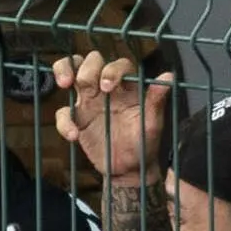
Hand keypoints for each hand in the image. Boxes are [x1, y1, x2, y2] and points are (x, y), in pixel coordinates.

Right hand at [53, 53, 172, 179]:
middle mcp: (106, 89)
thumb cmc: (144, 142)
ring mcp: (89, 102)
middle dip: (86, 68)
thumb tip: (168, 77)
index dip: (110, 70)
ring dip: (64, 71)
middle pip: (91, 62)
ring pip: (71, 74)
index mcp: (127, 87)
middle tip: (83, 82)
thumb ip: (156, 100)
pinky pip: (62, 114)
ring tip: (64, 84)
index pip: (118, 65)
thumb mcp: (152, 123)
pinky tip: (73, 136)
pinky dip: (64, 123)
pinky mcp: (76, 119)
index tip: (107, 87)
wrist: (130, 168)